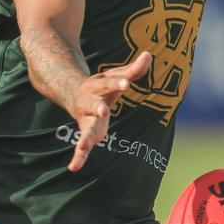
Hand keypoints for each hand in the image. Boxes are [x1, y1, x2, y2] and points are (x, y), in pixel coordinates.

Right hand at [67, 51, 151, 171]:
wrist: (73, 93)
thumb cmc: (102, 85)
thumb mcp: (117, 76)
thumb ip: (134, 69)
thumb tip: (149, 54)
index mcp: (98, 86)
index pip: (110, 83)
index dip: (118, 83)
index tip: (127, 82)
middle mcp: (89, 102)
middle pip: (94, 105)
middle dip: (98, 107)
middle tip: (104, 110)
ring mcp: (86, 119)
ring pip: (84, 129)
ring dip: (83, 138)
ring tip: (82, 147)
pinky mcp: (86, 133)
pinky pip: (81, 147)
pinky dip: (77, 157)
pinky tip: (73, 168)